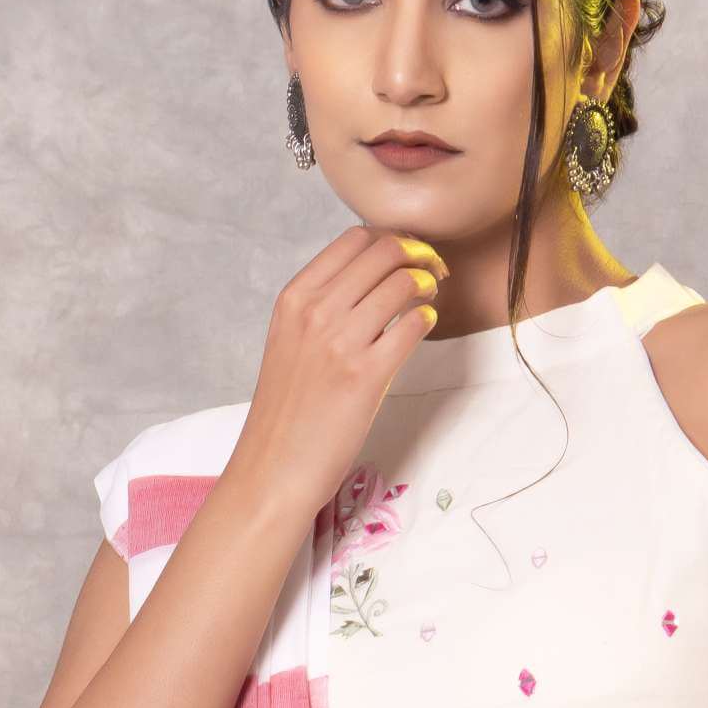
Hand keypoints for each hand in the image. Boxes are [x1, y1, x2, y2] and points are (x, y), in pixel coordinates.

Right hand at [226, 226, 444, 528]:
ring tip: (430, 299)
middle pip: (385, 251)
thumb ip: (320, 308)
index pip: (355, 239)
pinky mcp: (365, 376)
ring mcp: (340, 342)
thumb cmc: (285, 413)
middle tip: (434, 269)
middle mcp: (315, 312)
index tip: (407, 254)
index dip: (391, 239)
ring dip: (428, 284)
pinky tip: (424, 326)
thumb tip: (367, 281)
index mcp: (294, 298)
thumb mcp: (288, 343)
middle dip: (419, 252)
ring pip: (403, 282)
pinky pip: (412, 325)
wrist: (273, 469)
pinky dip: (426, 318)